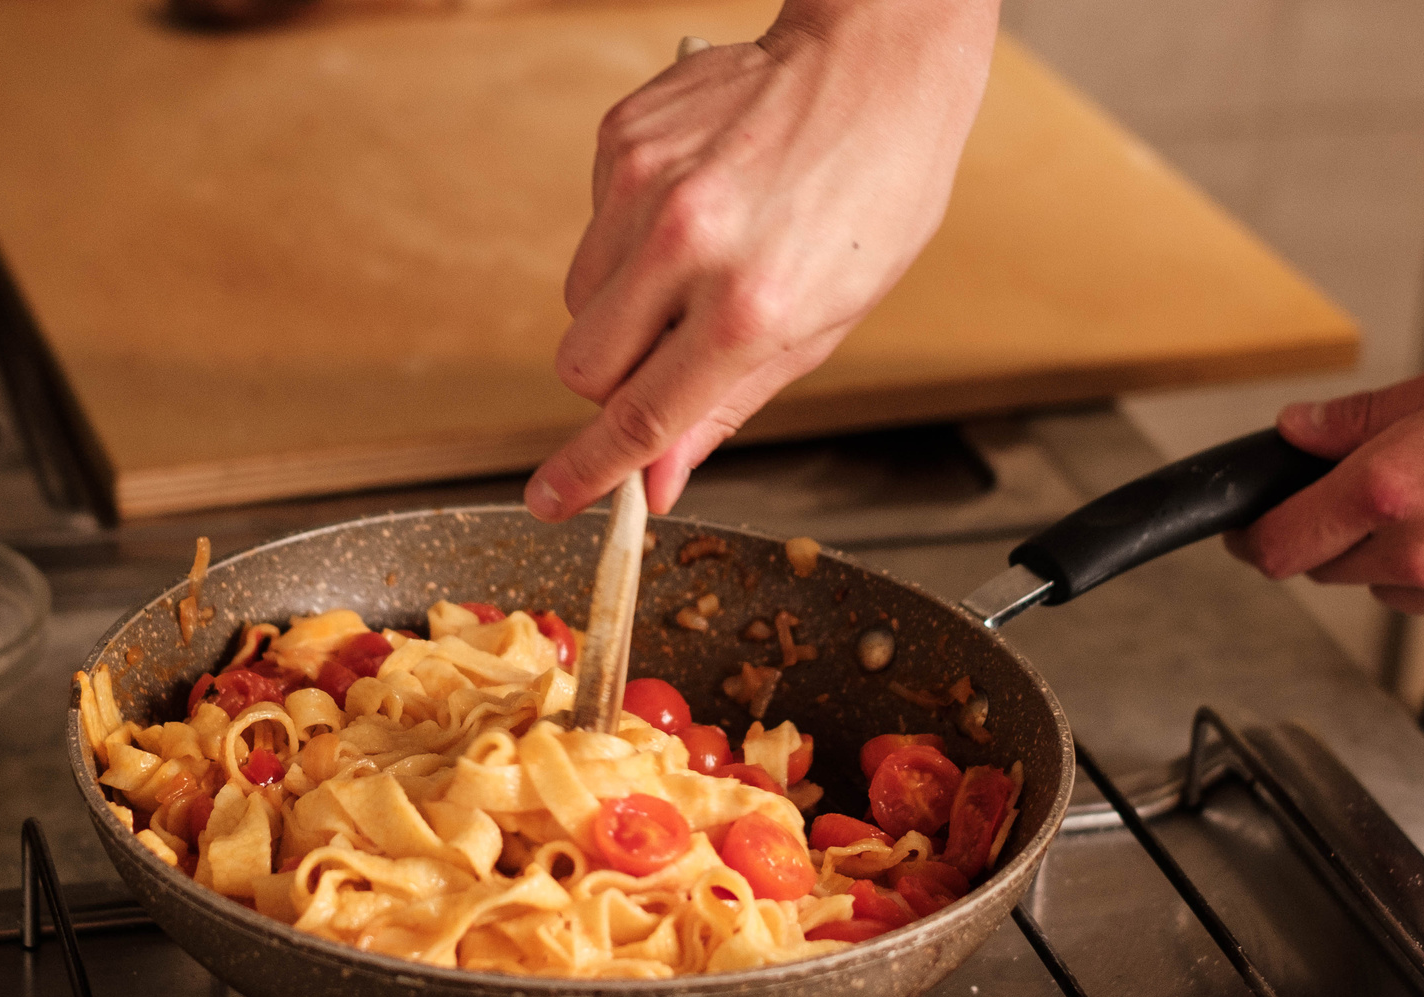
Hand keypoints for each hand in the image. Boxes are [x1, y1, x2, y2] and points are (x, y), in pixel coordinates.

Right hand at [524, 0, 998, 520]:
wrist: (873, 68)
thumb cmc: (872, 197)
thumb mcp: (823, 325)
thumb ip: (727, 405)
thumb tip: (658, 476)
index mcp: (749, 307)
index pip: (640, 417)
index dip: (588, 471)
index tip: (550, 500)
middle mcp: (686, 244)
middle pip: (583, 366)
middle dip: (613, 383)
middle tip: (673, 355)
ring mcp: (644, 184)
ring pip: (580, 300)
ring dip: (622, 310)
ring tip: (697, 268)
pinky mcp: (621, 139)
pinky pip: (594, 229)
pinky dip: (630, 241)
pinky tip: (693, 210)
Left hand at [1224, 328, 1423, 642]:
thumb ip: (1371, 414)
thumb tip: (1299, 431)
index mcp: (1396, 484)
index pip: (1279, 539)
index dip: (1251, 534)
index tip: (1245, 525)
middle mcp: (1420, 554)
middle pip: (1327, 564)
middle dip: (1334, 528)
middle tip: (1381, 484)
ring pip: (1389, 586)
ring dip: (1398, 552)